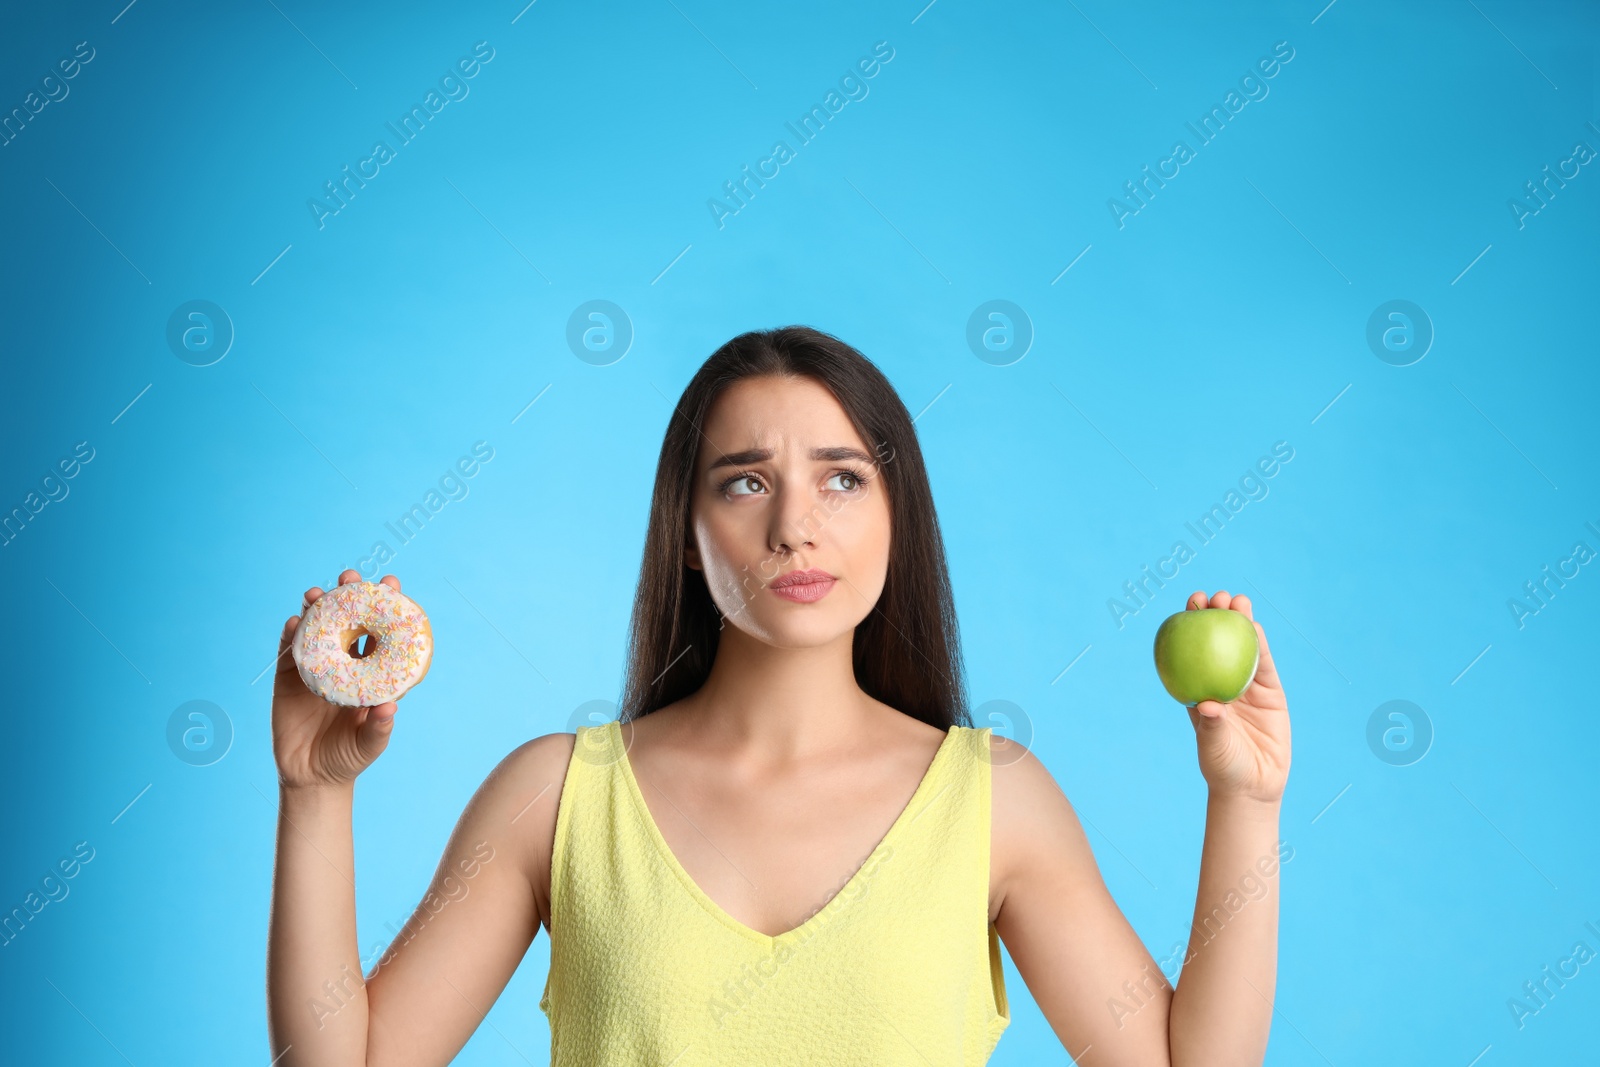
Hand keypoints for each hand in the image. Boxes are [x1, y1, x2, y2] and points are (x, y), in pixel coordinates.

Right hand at [271, 568, 403, 790]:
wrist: (311, 777)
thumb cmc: (348, 758)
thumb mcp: (369, 744)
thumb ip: (379, 727)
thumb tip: (391, 707)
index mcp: (368, 672)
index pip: (379, 632)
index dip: (385, 608)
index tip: (391, 583)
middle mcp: (343, 663)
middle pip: (346, 620)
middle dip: (348, 595)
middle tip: (350, 576)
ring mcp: (314, 667)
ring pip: (315, 628)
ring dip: (316, 607)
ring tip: (318, 593)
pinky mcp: (288, 677)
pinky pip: (288, 650)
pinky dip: (291, 634)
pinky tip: (295, 621)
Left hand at [1184, 590, 1290, 803]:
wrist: (1253, 785)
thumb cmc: (1223, 766)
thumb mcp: (1212, 745)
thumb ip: (1212, 724)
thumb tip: (1207, 704)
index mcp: (1198, 689)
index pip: (1190, 651)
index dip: (1188, 627)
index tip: (1188, 606)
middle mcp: (1220, 681)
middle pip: (1217, 641)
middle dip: (1215, 616)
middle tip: (1215, 598)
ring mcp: (1246, 686)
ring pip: (1242, 647)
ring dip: (1240, 622)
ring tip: (1238, 601)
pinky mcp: (1271, 693)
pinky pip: (1265, 665)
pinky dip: (1260, 645)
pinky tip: (1255, 627)